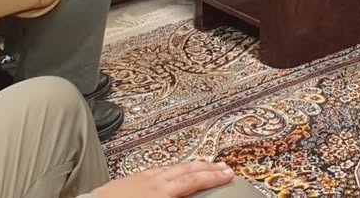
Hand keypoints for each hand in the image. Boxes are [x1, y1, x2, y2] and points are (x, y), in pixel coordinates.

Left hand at [92, 162, 235, 197]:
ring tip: (204, 165)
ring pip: (172, 167)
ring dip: (190, 166)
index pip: (193, 181)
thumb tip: (190, 194)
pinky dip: (171, 169)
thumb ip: (176, 197)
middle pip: (185, 170)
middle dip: (207, 168)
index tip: (229, 173)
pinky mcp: (129, 179)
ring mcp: (141, 177)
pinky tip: (171, 171)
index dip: (213, 177)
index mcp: (161, 192)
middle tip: (224, 166)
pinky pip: (157, 170)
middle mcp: (153, 180)